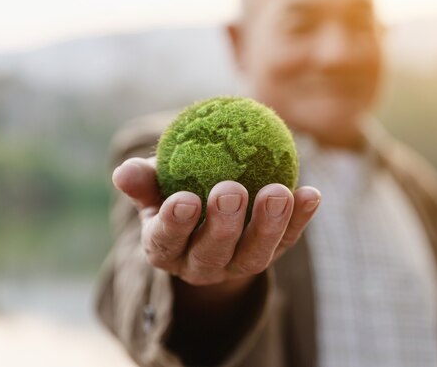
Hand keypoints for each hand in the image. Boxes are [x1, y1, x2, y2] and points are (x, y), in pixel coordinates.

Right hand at [111, 157, 320, 299]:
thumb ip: (144, 180)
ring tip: (278, 192)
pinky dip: (301, 219)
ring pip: (254, 255)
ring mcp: (238, 264)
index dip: (174, 224)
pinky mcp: (270, 254)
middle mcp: (201, 264)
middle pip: (212, 253)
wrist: (210, 216)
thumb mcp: (155, 186)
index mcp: (166, 248)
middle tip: (231, 190)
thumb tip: (124, 172)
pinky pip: (287, 240)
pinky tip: (311, 194)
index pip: (165, 241)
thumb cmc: (176, 191)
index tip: (183, 199)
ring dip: (267, 224)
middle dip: (222, 224)